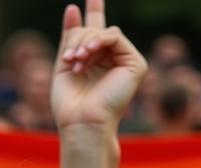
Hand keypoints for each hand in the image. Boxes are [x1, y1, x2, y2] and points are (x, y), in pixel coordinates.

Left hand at [52, 0, 146, 131]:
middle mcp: (113, 61)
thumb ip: (70, 37)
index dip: (94, 11)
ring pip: (104, 32)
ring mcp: (126, 62)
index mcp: (97, 62)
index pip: (97, 31)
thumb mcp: (64, 64)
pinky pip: (115, 36)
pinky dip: (99, 41)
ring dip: (85, 43)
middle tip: (70, 59)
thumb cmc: (70, 104)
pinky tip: (88, 54)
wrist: (82, 123)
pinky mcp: (136, 64)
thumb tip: (73, 7)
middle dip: (78, 39)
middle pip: (95, 30)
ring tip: (76, 62)